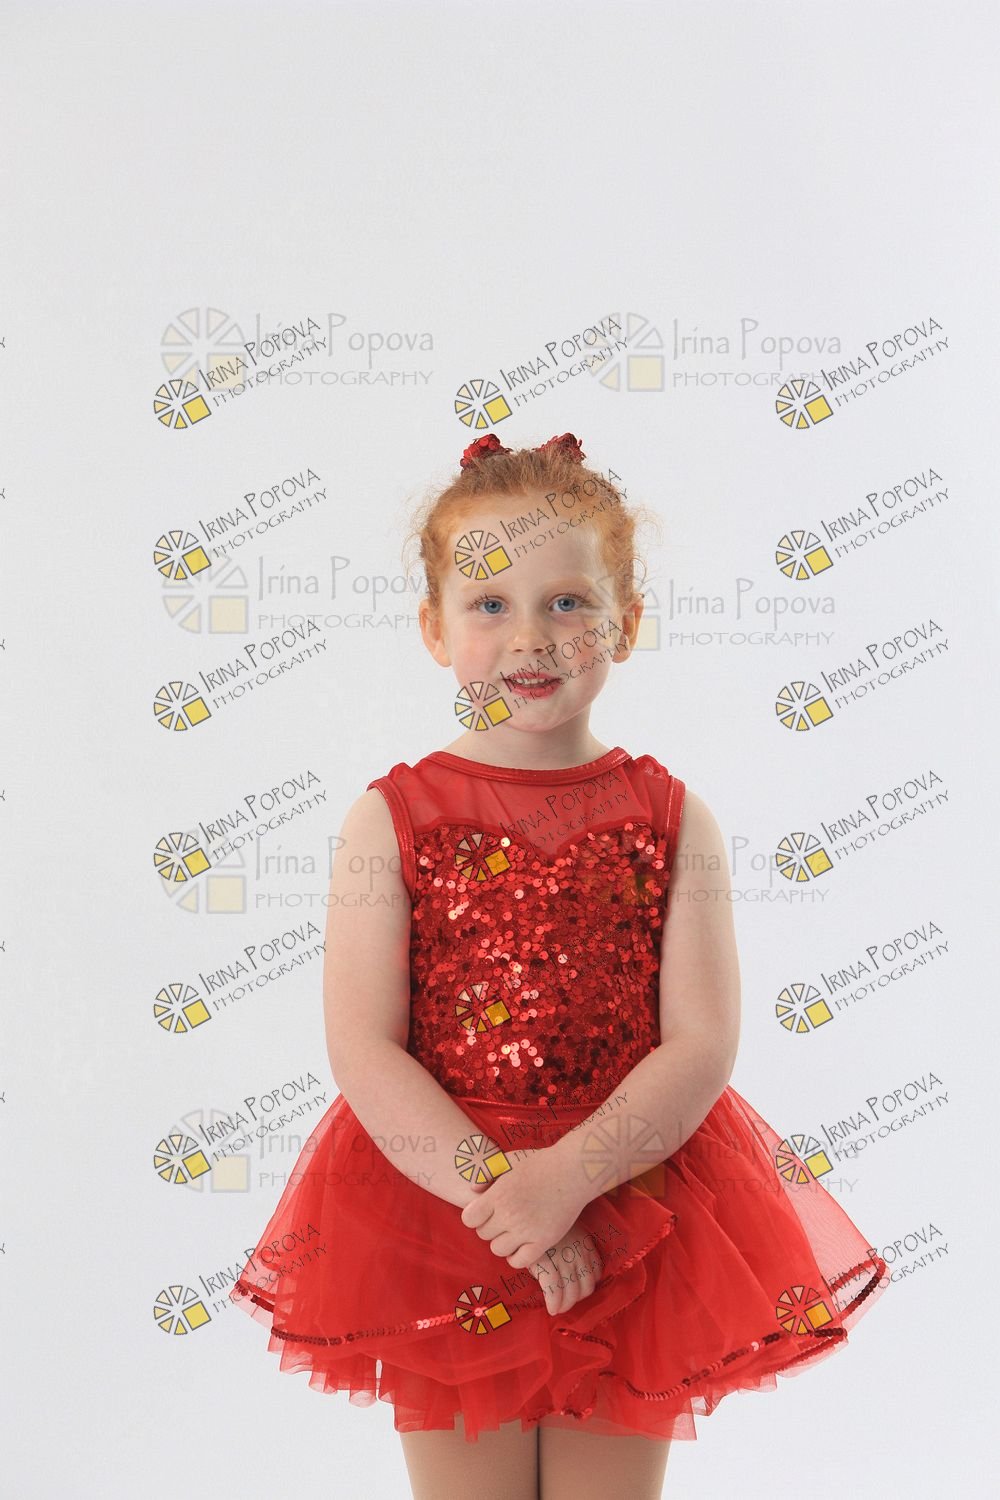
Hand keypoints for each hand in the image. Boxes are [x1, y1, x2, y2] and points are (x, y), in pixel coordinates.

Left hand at [460, 1146, 586, 1267]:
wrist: (573, 1171)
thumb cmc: (540, 1163)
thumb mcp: (509, 1160)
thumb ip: (487, 1173)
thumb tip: (472, 1189)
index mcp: (498, 1194)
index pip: (469, 1219)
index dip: (474, 1216)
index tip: (483, 1212)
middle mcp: (509, 1214)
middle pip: (483, 1234)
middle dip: (489, 1226)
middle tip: (502, 1219)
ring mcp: (526, 1230)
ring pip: (498, 1249)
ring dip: (502, 1242)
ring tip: (512, 1231)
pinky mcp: (544, 1241)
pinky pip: (519, 1261)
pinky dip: (516, 1256)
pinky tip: (521, 1244)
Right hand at [526, 1217, 604, 1317]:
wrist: (527, 1207)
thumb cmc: (542, 1218)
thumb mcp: (563, 1227)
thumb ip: (572, 1245)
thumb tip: (570, 1268)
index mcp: (584, 1243)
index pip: (596, 1272)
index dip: (588, 1285)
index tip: (577, 1290)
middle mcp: (577, 1252)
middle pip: (586, 1286)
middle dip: (577, 1299)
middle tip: (565, 1302)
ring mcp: (562, 1259)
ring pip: (571, 1292)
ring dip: (566, 1305)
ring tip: (558, 1308)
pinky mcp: (545, 1263)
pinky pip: (554, 1291)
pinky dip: (554, 1303)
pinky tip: (551, 1308)